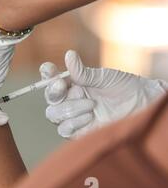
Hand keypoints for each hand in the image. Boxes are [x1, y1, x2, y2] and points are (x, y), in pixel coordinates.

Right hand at [40, 50, 167, 138]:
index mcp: (71, 83)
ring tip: (92, 104)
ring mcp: (73, 116)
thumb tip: (69, 55)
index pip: (51, 78)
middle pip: (49, 99)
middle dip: (55, 93)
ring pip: (53, 114)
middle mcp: (69, 99)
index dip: (46, 74)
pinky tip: (90, 116)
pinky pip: (64, 129)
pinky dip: (74, 122)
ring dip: (70, 108)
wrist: (141, 105)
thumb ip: (83, 72)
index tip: (49, 69)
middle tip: (75, 88)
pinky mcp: (79, 131)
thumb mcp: (103, 77)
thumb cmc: (123, 87)